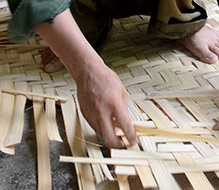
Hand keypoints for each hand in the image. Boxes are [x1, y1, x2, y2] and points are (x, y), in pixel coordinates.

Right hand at [34, 10, 137, 148]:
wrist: (88, 72)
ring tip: (116, 134)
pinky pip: (94, 127)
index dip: (131, 137)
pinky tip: (107, 124)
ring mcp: (92, 114)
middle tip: (124, 145)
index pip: (125, 126)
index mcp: (114, 103)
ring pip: (101, 134)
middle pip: (109, 138)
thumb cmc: (106, 79)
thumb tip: (125, 124)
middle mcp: (102, 111)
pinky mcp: (85, 114)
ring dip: (109, 137)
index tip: (133, 141)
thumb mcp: (122, 91)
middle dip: (118, 145)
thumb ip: (123, 109)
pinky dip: (102, 129)